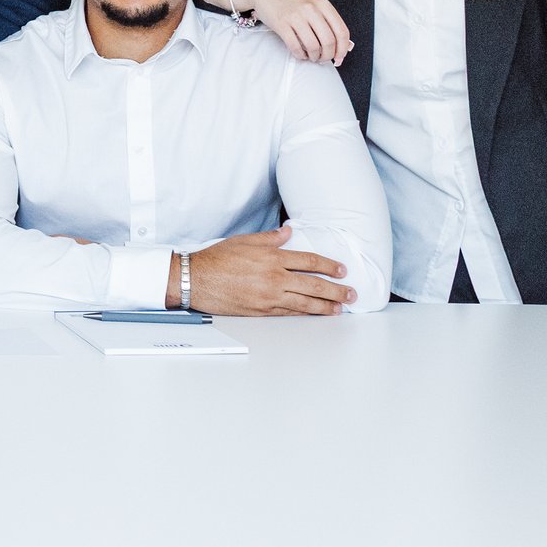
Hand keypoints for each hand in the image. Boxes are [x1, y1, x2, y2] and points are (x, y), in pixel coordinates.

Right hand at [181, 225, 354, 315]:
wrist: (195, 280)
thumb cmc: (216, 260)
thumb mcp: (242, 241)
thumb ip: (268, 238)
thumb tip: (287, 233)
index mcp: (271, 257)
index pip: (308, 260)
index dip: (328, 265)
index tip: (341, 270)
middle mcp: (274, 277)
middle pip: (314, 284)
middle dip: (336, 290)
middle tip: (351, 293)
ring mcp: (269, 296)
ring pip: (306, 302)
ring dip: (327, 305)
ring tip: (340, 307)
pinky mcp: (262, 310)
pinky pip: (290, 312)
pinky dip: (306, 313)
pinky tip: (316, 313)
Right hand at [227, 0, 351, 64]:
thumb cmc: (291, 1)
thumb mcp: (314, 5)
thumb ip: (328, 21)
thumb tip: (343, 44)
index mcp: (323, 5)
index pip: (341, 31)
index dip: (343, 49)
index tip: (339, 57)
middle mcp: (312, 10)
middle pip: (328, 41)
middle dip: (328, 56)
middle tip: (324, 59)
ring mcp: (296, 17)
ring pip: (313, 46)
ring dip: (314, 57)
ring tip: (312, 57)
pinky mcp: (281, 24)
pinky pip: (295, 46)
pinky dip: (300, 55)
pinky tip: (300, 54)